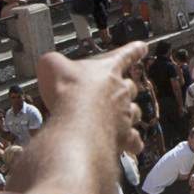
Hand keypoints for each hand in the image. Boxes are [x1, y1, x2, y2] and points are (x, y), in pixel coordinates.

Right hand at [9, 39, 148, 193]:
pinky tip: (129, 146)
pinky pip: (134, 140)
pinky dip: (132, 143)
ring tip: (119, 118)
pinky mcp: (123, 138)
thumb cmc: (67, 92)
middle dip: (124, 89)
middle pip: (130, 87)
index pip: (125, 55)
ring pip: (134, 113)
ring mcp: (124, 115)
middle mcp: (120, 91)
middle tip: (116, 92)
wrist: (77, 124)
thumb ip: (54, 62)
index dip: (134, 50)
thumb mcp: (52, 66)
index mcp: (108, 70)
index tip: (143, 47)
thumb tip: (50, 62)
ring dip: (128, 114)